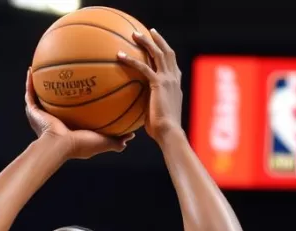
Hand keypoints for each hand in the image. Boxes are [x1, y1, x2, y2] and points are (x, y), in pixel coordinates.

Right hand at [25, 71, 133, 159]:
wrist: (59, 145)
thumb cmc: (80, 145)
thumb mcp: (102, 141)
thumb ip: (116, 140)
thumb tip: (130, 135)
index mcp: (67, 127)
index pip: (72, 111)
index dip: (76, 101)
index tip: (84, 88)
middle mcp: (53, 120)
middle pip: (54, 100)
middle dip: (58, 88)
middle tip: (65, 74)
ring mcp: (41, 115)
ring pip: (40, 94)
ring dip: (41, 82)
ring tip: (44, 68)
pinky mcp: (33, 110)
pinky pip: (30, 92)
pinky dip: (30, 81)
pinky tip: (32, 69)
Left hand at [118, 29, 182, 143]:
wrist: (169, 132)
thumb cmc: (161, 129)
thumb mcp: (156, 113)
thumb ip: (149, 105)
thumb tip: (135, 106)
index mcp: (175, 84)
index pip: (171, 63)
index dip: (165, 52)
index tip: (158, 45)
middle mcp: (174, 78)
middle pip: (167, 52)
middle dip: (158, 40)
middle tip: (148, 32)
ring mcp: (168, 79)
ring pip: (157, 54)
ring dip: (146, 42)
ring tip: (134, 34)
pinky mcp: (159, 84)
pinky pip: (143, 67)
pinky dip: (131, 59)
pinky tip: (120, 56)